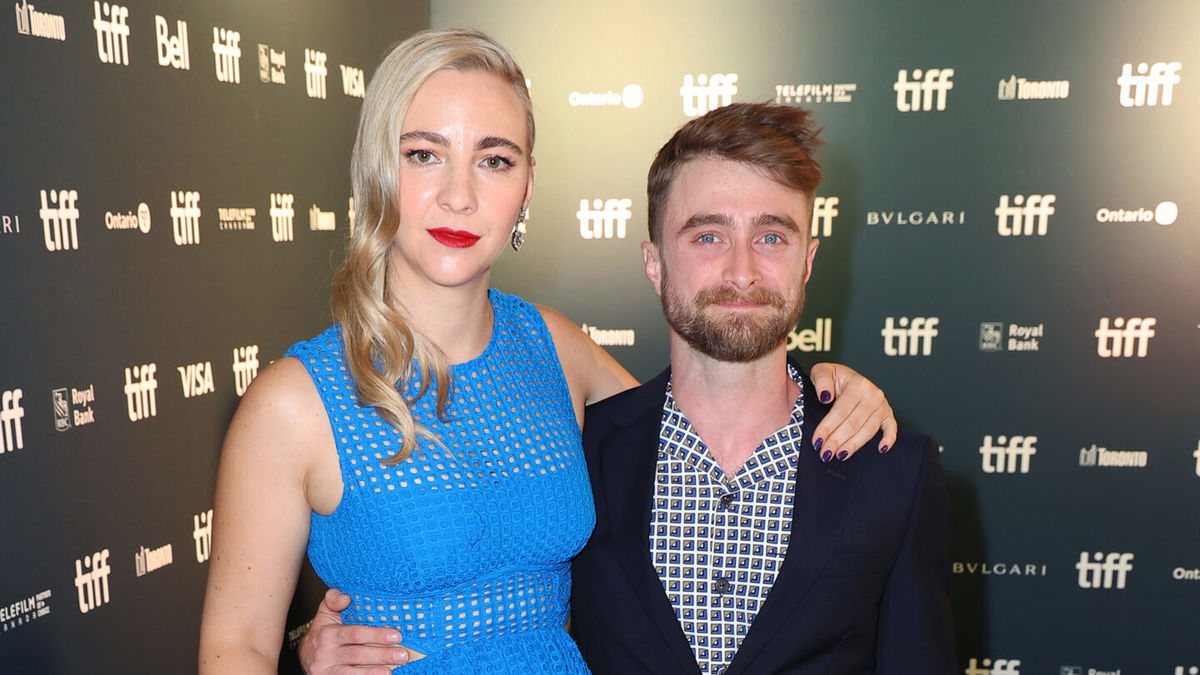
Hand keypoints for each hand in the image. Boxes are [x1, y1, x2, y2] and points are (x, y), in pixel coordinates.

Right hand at [299, 589, 416, 673]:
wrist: (305, 656)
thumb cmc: (322, 630)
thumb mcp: (325, 612)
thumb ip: (334, 599)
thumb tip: (346, 597)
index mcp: (328, 632)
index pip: (355, 633)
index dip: (376, 634)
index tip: (396, 635)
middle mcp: (325, 652)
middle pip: (357, 654)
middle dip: (381, 654)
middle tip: (402, 654)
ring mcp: (326, 669)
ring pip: (352, 672)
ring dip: (373, 672)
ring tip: (391, 670)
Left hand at [808, 362, 896, 460]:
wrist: (846, 377)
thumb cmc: (833, 377)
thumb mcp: (822, 371)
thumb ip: (821, 381)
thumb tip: (825, 397)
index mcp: (857, 384)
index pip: (841, 410)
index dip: (828, 427)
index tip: (817, 441)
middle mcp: (873, 394)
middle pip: (854, 423)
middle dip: (838, 440)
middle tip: (825, 453)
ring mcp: (882, 405)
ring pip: (868, 430)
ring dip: (854, 444)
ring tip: (840, 455)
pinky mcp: (888, 414)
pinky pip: (892, 428)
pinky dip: (889, 439)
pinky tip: (881, 449)